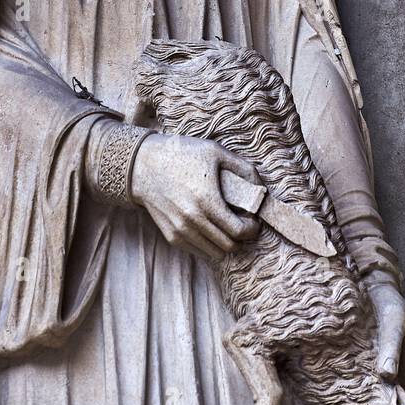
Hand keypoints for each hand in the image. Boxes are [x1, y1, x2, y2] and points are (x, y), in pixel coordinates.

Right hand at [131, 132, 259, 260]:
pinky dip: (209, 244)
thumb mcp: (215, 152)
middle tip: (242, 223)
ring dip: (225, 243)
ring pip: (215, 253)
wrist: (144, 165)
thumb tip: (261, 188)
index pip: (239, 231)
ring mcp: (180, 230)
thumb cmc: (182, 154)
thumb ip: (243, 168)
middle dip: (241, 238)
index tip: (253, 220)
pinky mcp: (171, 235)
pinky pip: (198, 251)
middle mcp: (193, 220)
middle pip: (229, 246)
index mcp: (207, 201)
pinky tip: (210, 228)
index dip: (252, 229)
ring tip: (226, 226)